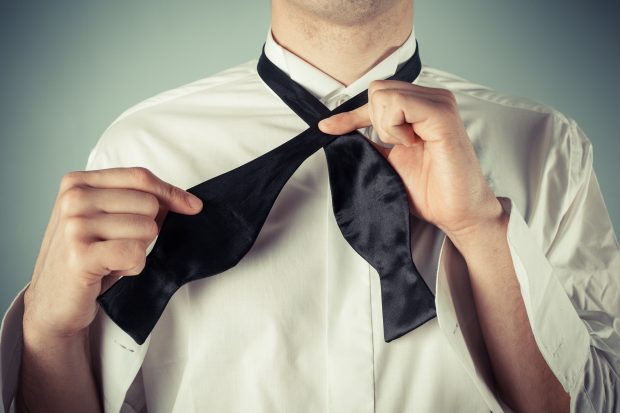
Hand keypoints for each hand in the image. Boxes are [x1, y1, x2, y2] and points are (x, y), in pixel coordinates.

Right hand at [23, 167, 202, 339]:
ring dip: (139, 250)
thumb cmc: (88, 256)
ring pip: (146, 228)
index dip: (171, 193)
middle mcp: (73, 199)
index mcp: (78, 182)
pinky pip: (136, 254)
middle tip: (120, 245)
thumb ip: (140, 202)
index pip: (140, 177)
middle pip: (148, 203)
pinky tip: (112, 270)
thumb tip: (189, 203)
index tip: (193, 207)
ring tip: (113, 258)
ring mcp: (74, 226)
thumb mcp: (108, 218)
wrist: (54, 301)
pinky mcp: (80, 255)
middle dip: (146, 230)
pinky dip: (133, 267)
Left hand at [319, 80, 502, 241]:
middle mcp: (433, 99)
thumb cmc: (431, 190)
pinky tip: (411, 143)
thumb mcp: (389, 160)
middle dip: (375, 121)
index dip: (350, 114)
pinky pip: (399, 104)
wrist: (455, 212)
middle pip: (378, 89)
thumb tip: (338, 129)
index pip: (378, 95)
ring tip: (408, 146)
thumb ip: (370, 141)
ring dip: (386, 126)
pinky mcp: (442, 115)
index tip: (328, 127)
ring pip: (384, 94)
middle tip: (397, 146)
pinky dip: (394, 127)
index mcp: (423, 106)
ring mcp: (440, 103)